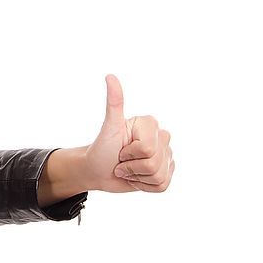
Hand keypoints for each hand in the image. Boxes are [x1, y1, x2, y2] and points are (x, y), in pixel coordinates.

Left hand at [84, 75, 174, 192]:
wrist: (97, 171)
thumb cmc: (101, 148)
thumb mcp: (108, 127)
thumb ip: (114, 103)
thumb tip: (110, 76)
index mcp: (150, 124)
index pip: (147, 148)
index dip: (130, 153)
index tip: (119, 148)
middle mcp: (161, 137)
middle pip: (154, 163)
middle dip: (132, 167)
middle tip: (121, 160)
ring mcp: (166, 156)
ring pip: (159, 176)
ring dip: (137, 177)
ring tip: (127, 169)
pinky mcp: (166, 172)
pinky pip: (163, 185)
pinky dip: (144, 186)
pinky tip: (136, 178)